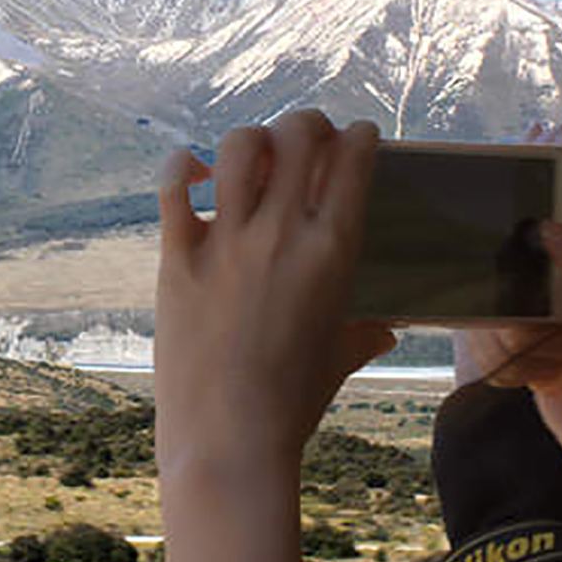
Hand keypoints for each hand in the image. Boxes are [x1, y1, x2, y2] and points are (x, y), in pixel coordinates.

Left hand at [154, 110, 395, 561]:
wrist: (228, 437)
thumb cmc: (292, 402)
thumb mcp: (339, 359)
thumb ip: (364, 333)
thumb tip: (386, 330)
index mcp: (334, 251)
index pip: (354, 161)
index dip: (357, 137)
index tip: (355, 137)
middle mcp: (282, 232)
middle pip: (299, 136)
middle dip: (308, 124)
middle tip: (306, 137)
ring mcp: (226, 239)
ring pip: (241, 147)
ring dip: (253, 139)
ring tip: (256, 153)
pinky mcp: (177, 255)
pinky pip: (174, 186)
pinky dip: (182, 165)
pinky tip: (193, 170)